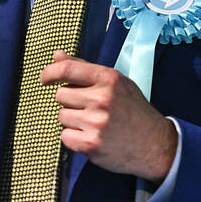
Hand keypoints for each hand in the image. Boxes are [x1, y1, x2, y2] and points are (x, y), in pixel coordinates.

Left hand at [43, 49, 176, 182]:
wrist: (155, 145)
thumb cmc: (133, 111)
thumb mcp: (115, 83)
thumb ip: (83, 69)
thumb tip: (56, 56)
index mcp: (108, 79)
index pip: (66, 69)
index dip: (49, 73)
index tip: (45, 79)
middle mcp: (102, 98)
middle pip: (60, 95)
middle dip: (70, 102)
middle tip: (90, 109)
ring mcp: (96, 122)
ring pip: (62, 116)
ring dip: (73, 121)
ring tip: (94, 124)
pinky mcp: (91, 144)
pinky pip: (65, 136)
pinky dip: (74, 139)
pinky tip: (92, 137)